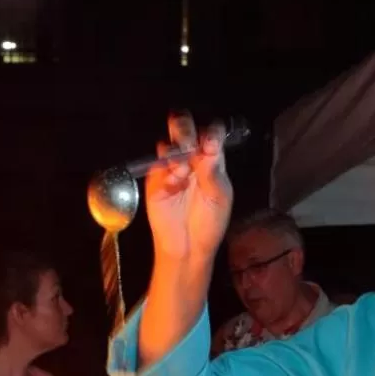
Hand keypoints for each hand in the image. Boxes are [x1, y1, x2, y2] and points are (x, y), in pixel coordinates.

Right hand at [144, 112, 231, 264]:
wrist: (188, 247)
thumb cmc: (209, 222)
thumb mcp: (219, 198)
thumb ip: (212, 173)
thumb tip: (208, 146)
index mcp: (212, 159)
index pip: (212, 133)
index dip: (210, 133)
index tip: (210, 145)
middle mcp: (191, 158)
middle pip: (185, 128)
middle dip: (185, 130)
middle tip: (189, 146)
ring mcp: (171, 167)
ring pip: (168, 143)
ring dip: (175, 151)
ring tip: (182, 170)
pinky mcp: (156, 179)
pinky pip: (157, 165)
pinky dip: (166, 169)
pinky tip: (174, 183)